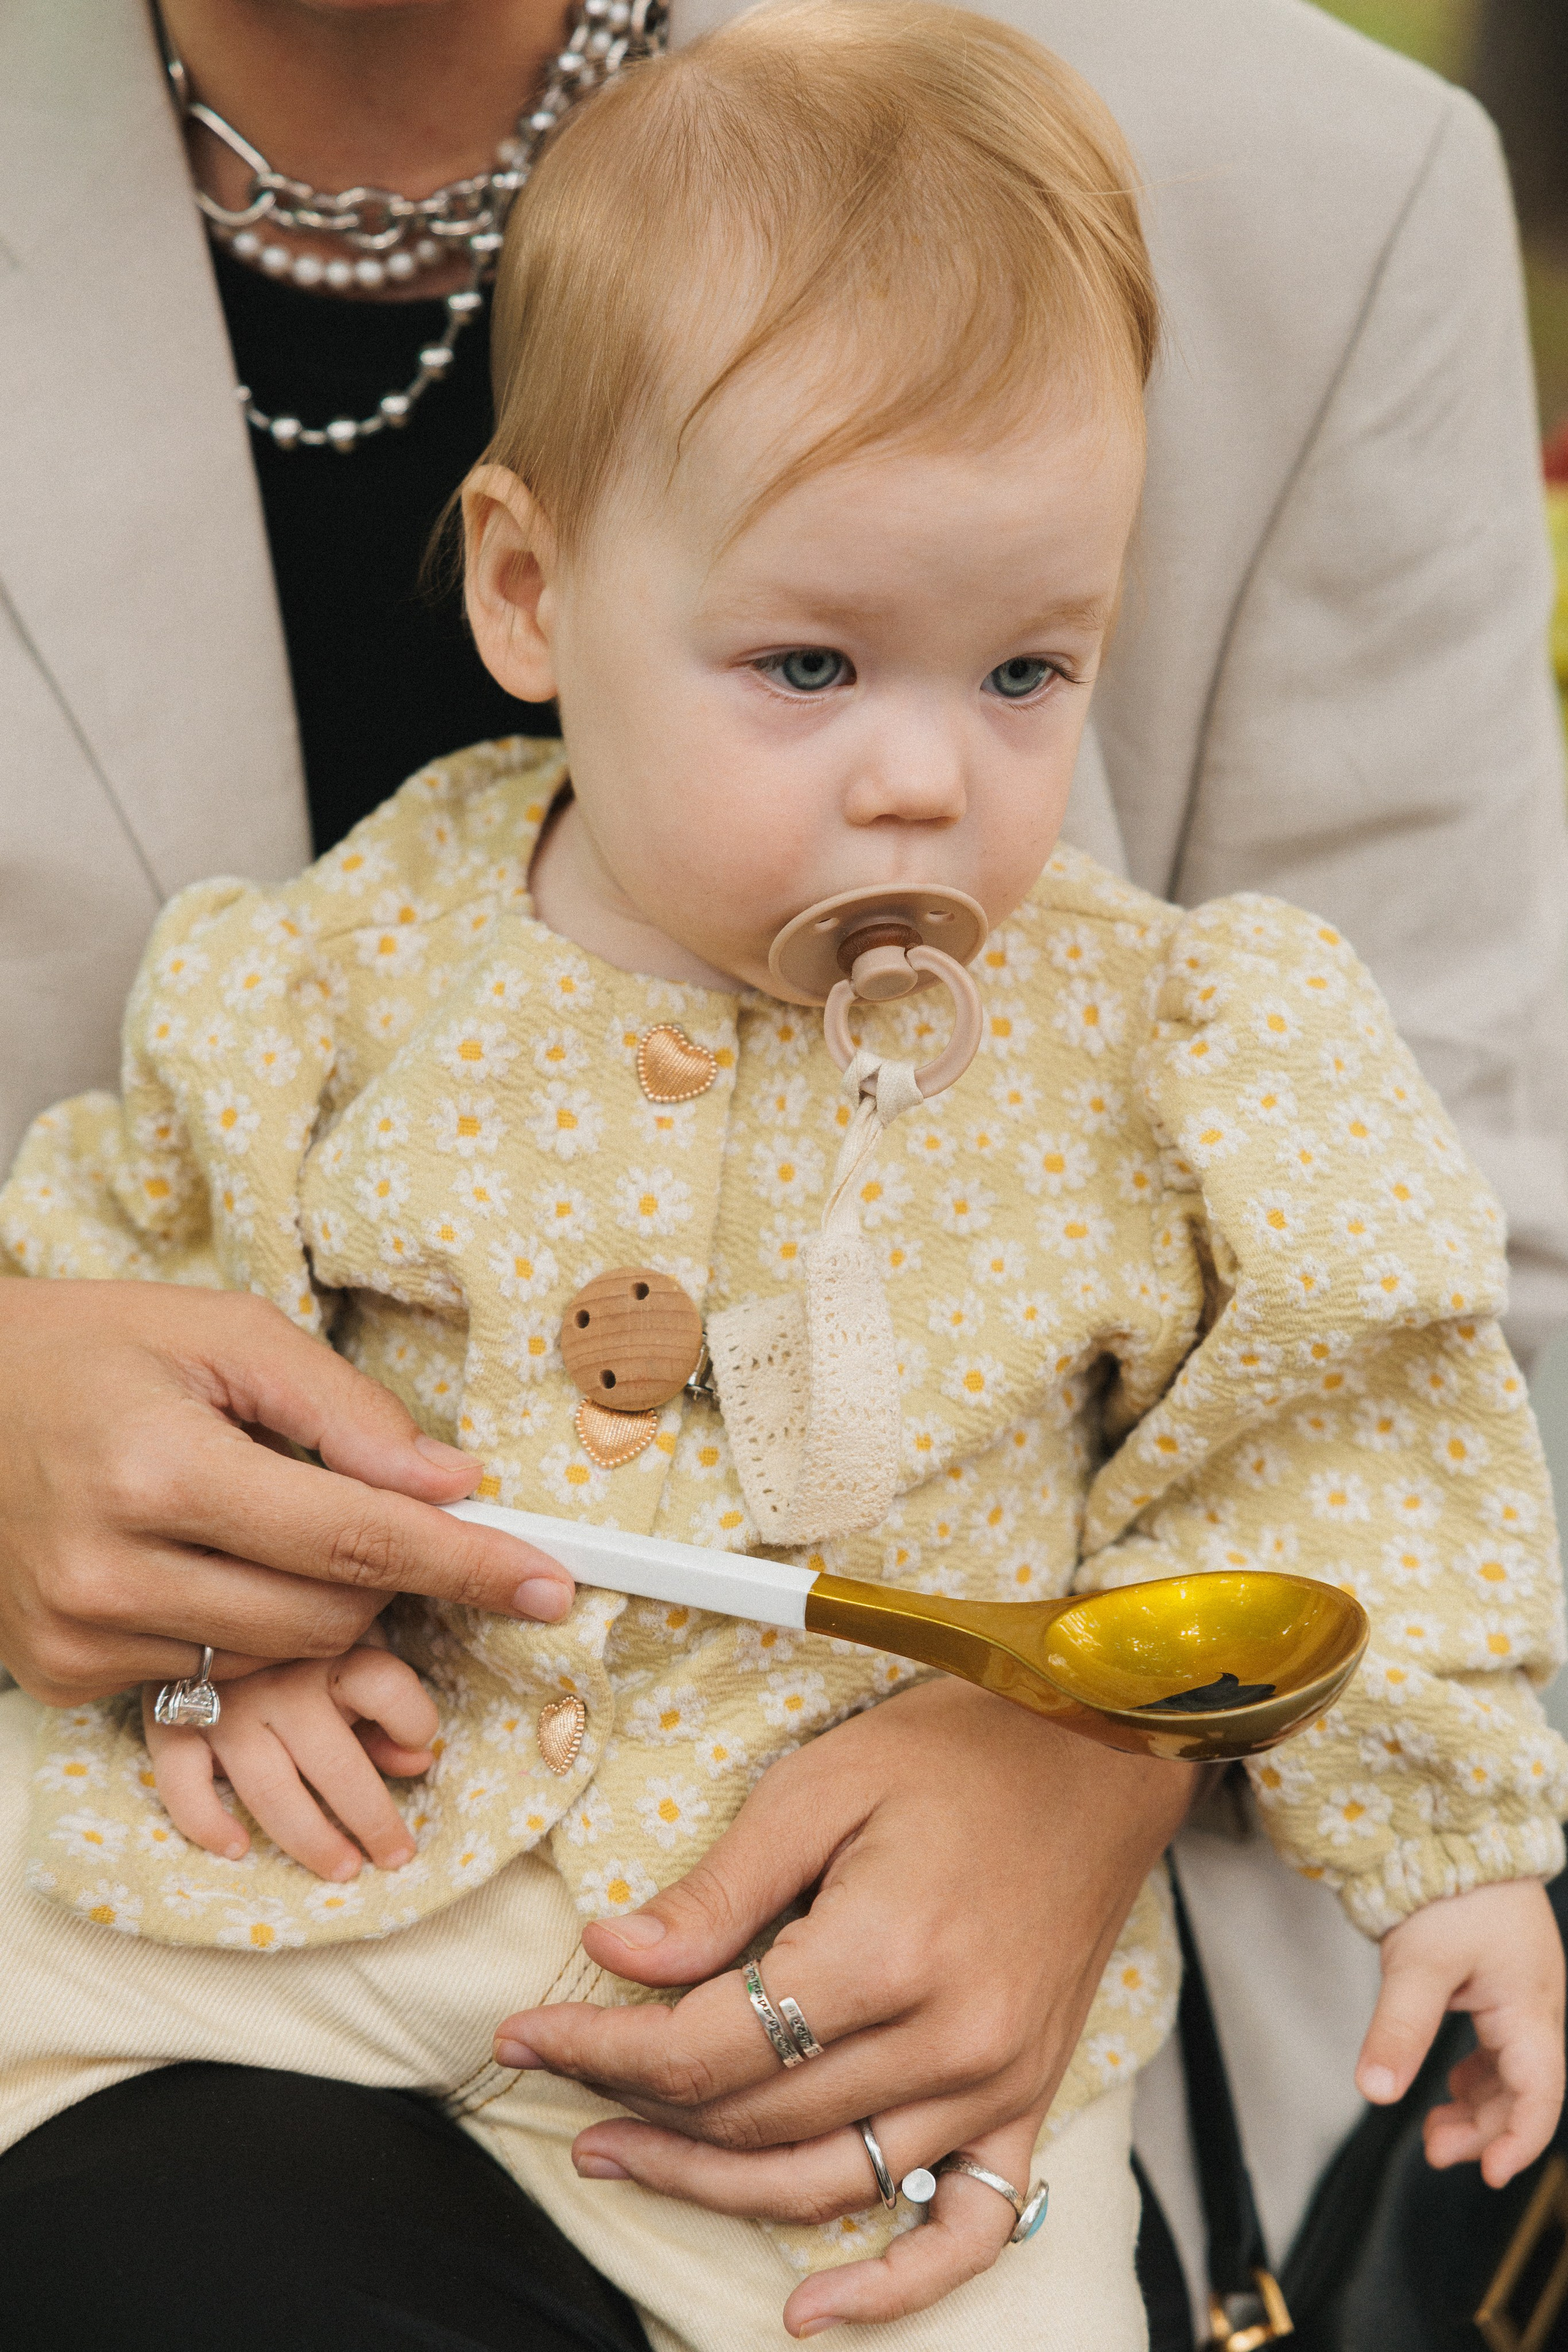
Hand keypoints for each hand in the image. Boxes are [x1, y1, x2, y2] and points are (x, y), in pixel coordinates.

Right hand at [0, 1280, 574, 1702]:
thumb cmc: (92, 1349)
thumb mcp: (224, 1336)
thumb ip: (347, 1413)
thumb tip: (454, 1485)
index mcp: (159, 1469)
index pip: (356, 1538)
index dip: (466, 1564)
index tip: (548, 1584)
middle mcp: (112, 1570)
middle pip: (327, 1615)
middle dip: (383, 1570)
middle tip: (359, 1504)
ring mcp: (79, 1635)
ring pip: (277, 1657)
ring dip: (311, 1601)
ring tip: (259, 1520)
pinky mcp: (59, 1674)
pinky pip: (205, 1675)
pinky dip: (235, 1624)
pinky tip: (192, 1559)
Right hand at [143, 1639, 438, 1876]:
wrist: (188, 1581)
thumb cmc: (293, 1622)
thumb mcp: (350, 1639)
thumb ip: (385, 1698)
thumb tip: (420, 1760)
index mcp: (331, 1647)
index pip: (386, 1688)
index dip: (415, 1720)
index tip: (423, 1743)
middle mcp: (278, 1681)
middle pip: (335, 1765)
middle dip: (372, 1819)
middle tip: (396, 1857)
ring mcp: (223, 1707)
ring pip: (271, 1791)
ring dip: (311, 1839)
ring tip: (343, 1869)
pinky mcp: (169, 1724)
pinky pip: (182, 1784)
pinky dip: (205, 1822)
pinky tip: (236, 1847)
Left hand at [494, 1678, 1195, 2334]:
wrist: (1099, 1751)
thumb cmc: (957, 1750)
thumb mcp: (820, 1788)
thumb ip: (720, 1889)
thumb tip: (615, 1953)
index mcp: (883, 1953)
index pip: (705, 2044)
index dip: (600, 2048)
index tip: (524, 2031)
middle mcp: (944, 2041)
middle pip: (751, 2118)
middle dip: (633, 2105)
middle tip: (556, 2079)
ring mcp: (994, 2085)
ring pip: (824, 2184)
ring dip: (710, 2188)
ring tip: (619, 2156)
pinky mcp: (1027, 2100)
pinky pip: (963, 2230)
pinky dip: (891, 2287)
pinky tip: (812, 2309)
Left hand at [1356, 1878, 1564, 2187]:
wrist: (1453, 1827)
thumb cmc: (1449, 1887)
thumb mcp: (1418, 1964)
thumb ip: (1399, 2029)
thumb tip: (1374, 2091)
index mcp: (1530, 2008)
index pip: (1540, 2095)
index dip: (1520, 2141)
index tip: (1491, 2176)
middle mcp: (1534, 2005)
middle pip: (1524, 2090)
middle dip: (1485, 2129)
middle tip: (1435, 2151)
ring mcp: (1519, 1993)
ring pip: (1510, 2070)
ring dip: (1477, 2104)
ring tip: (1434, 2130)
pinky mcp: (1498, 1980)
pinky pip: (1497, 2044)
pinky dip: (1475, 2072)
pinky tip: (1447, 2082)